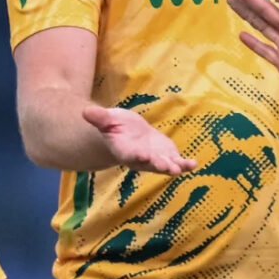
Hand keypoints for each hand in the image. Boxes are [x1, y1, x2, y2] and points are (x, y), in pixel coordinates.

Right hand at [81, 105, 196, 174]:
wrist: (127, 135)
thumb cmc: (114, 127)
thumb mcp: (106, 120)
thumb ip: (98, 118)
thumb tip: (85, 111)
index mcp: (124, 150)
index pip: (129, 154)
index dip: (136, 155)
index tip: (143, 155)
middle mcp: (140, 159)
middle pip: (150, 163)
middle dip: (159, 164)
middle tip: (167, 167)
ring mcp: (154, 159)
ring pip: (164, 166)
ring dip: (174, 167)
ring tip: (183, 167)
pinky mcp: (166, 156)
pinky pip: (176, 162)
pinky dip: (184, 164)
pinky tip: (193, 163)